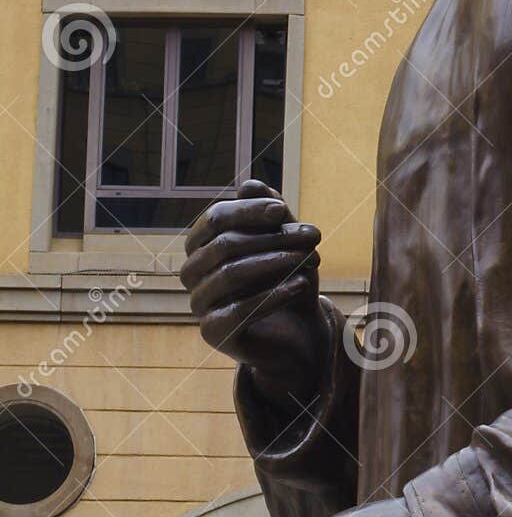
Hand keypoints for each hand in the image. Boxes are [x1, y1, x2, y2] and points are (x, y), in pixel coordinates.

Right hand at [180, 179, 327, 410]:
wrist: (296, 332)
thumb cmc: (286, 277)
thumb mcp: (285, 241)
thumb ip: (269, 214)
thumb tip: (250, 184)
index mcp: (201, 243)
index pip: (215, 219)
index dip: (248, 211)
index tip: (281, 211)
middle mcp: (191, 272)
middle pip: (225, 245)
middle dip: (273, 237)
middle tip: (314, 236)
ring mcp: (198, 303)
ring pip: (232, 274)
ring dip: (277, 263)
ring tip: (313, 259)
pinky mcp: (213, 332)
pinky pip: (240, 309)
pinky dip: (274, 294)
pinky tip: (302, 285)